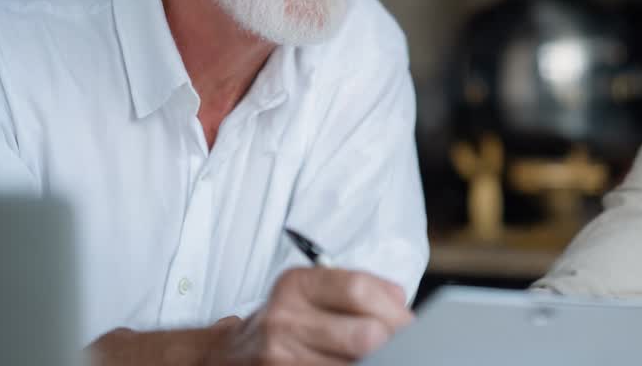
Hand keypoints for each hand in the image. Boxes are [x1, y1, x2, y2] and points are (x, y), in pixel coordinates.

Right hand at [209, 267, 412, 364]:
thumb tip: (401, 306)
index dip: (393, 310)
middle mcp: (284, 318)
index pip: (358, 289)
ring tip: (381, 359)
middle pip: (363, 334)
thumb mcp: (312, 293)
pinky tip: (356, 365)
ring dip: (377, 364)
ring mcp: (279, 357)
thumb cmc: (285, 322)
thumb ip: (358, 291)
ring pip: (353, 365)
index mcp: (296, 285)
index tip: (410, 325)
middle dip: (393, 344)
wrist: (231, 355)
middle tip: (405, 349)